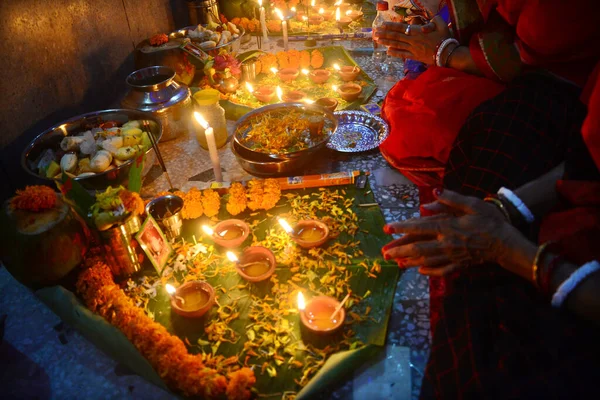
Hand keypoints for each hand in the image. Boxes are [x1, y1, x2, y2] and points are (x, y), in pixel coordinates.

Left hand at [373, 16, 449, 63]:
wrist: (447, 53)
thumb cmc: (445, 38)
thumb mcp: (440, 24)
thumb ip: (432, 21)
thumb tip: (426, 24)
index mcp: (417, 31)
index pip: (401, 28)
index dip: (390, 26)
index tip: (382, 25)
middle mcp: (412, 40)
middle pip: (395, 36)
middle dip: (384, 34)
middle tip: (375, 32)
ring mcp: (413, 49)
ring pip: (397, 45)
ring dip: (386, 42)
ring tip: (377, 40)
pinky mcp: (415, 56)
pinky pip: (403, 54)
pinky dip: (395, 53)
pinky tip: (387, 52)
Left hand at [382, 189, 520, 275]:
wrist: (506, 243)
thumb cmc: (490, 220)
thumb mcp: (473, 204)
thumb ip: (451, 200)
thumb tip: (432, 194)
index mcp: (448, 227)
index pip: (419, 227)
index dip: (401, 228)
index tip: (387, 228)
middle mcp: (446, 243)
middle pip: (417, 248)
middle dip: (399, 250)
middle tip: (384, 252)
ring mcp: (452, 256)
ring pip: (426, 260)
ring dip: (409, 261)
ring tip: (395, 262)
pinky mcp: (459, 264)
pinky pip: (441, 270)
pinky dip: (429, 271)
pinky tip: (420, 271)